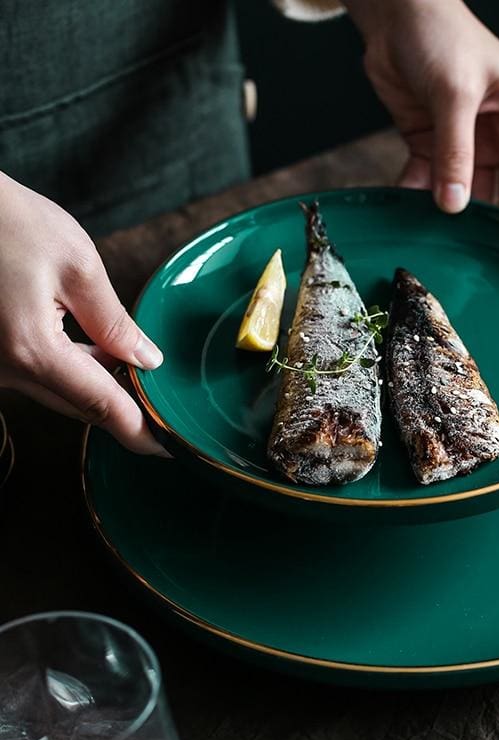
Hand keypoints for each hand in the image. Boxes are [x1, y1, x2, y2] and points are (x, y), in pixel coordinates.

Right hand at [0, 172, 167, 454]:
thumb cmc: (5, 220)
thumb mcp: (76, 264)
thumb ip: (114, 321)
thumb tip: (147, 360)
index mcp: (32, 350)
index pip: (101, 407)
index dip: (140, 430)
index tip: (169, 447)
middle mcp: (4, 369)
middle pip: (78, 406)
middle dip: (124, 410)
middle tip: (163, 408)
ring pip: (57, 392)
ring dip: (98, 387)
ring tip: (138, 375)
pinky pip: (36, 376)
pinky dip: (71, 371)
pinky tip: (99, 355)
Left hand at [345, 0, 498, 223]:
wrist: (394, 14)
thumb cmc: (440, 34)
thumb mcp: (454, 92)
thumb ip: (456, 151)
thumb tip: (454, 204)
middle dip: (496, 221)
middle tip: (482, 252)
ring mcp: (467, 142)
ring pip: (469, 192)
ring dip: (455, 213)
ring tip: (445, 237)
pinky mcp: (434, 144)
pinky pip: (432, 181)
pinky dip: (421, 197)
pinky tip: (410, 211)